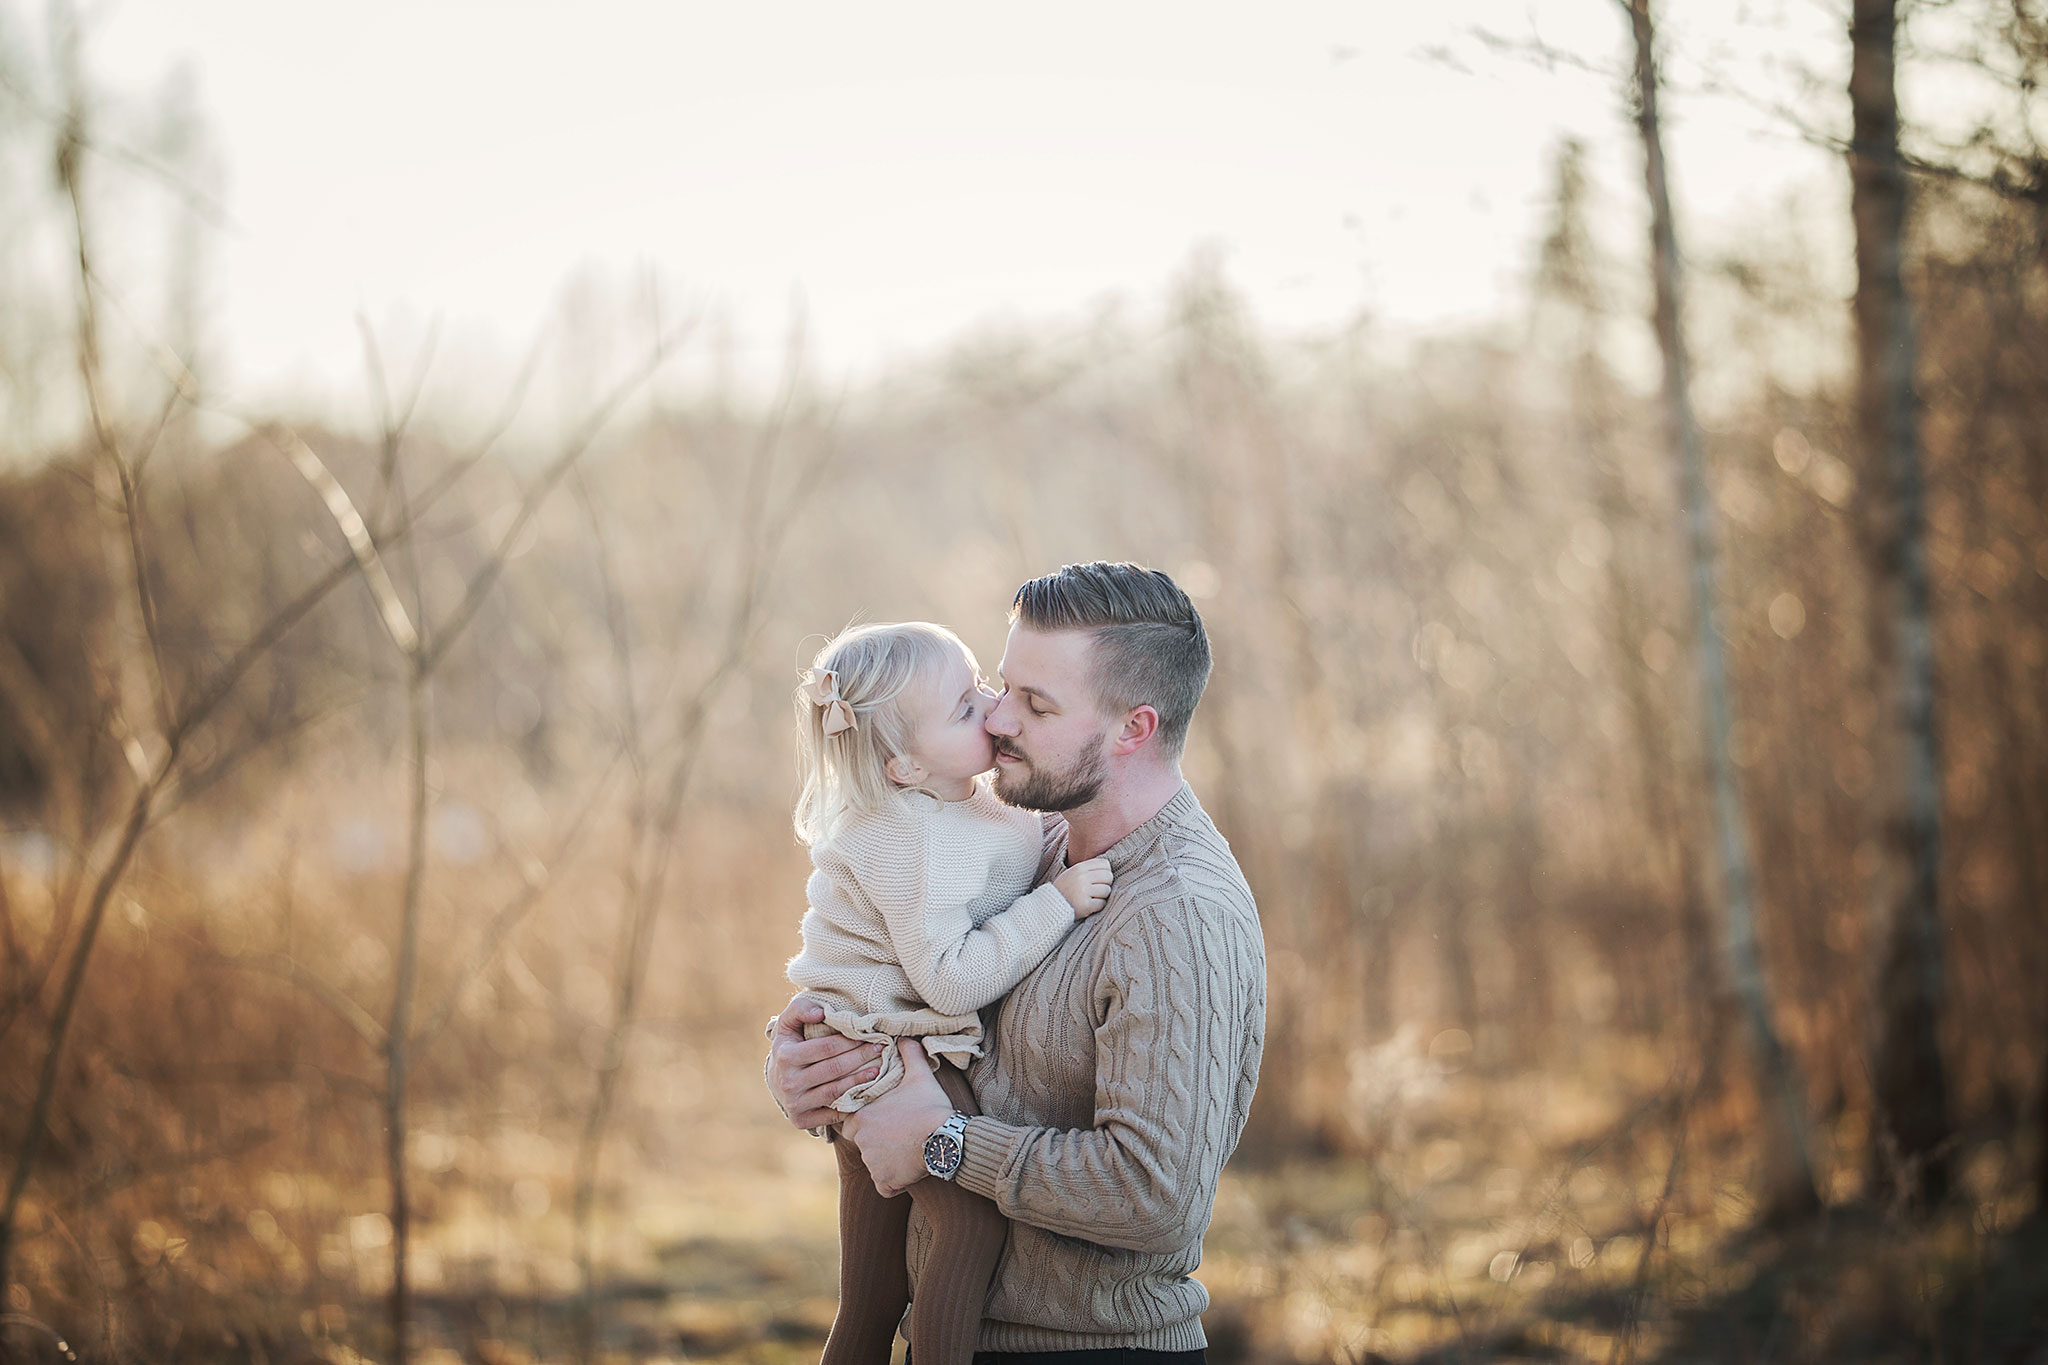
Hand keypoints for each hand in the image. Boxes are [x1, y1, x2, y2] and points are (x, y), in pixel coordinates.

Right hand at [765, 996, 883, 1130]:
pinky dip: (850, 1104)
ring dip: (860, 1080)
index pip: (826, 1048)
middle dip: (860, 1057)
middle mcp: (788, 1082)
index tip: (869, 1035)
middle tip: (880, 1048)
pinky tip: (864, 1093)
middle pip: (834, 1069)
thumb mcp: (788, 1022)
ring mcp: (794, 1104)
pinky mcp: (801, 1120)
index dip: (850, 1041)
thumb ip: (801, 1009)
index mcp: (786, 1056)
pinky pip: (832, 1114)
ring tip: (878, 1070)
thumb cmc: (790, 1044)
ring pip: (835, 1091)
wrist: (776, 1079)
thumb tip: (821, 1012)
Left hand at [840, 1040, 953, 1197]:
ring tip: (906, 1152)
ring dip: (885, 1160)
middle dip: (873, 1140)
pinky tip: (908, 1171)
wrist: (946, 1138)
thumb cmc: (930, 1106)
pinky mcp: (884, 1181)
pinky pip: (884, 1185)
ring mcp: (872, 1163)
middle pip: (860, 1142)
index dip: (866, 1119)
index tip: (883, 1118)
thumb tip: (904, 1037)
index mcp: (863, 1115)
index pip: (850, 1120)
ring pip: (873, 1163)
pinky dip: (893, 1181)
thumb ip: (909, 1054)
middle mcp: (861, 1140)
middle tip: (895, 1135)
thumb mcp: (920, 1075)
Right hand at [1054, 856, 1112, 918]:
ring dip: (1101, 896)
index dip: (1105, 872)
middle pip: (1108, 876)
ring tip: (1091, 898)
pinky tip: (1088, 905)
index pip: (1105, 864)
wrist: (1051, 906)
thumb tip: (1109, 867)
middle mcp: (1082, 877)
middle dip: (1105, 884)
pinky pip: (1102, 904)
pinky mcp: (1086, 905)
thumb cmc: (1065, 889)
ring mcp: (1083, 891)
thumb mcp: (1072, 873)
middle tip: (1096, 890)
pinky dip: (1097, 906)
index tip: (1099, 879)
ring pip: (1107, 891)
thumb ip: (1088, 869)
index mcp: (1079, 868)